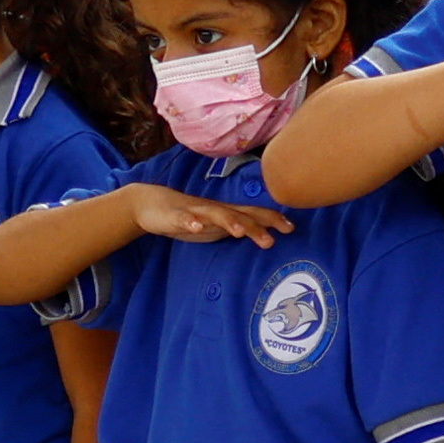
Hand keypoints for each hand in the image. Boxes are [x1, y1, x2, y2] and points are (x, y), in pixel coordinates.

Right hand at [116, 182, 288, 246]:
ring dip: (229, 222)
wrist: (152, 203)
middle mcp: (214, 210)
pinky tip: (195, 227)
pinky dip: (189, 222)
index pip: (253, 214)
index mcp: (226, 213)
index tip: (291, 228)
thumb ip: (237, 228)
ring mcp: (195, 212)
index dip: (272, 219)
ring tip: (241, 232)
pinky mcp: (175, 216)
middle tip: (273, 239)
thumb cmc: (190, 216)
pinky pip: (183, 219)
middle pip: (240, 215)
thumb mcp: (217, 226)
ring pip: (215, 215)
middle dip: (257, 225)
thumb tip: (265, 236)